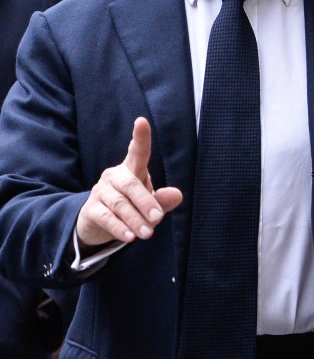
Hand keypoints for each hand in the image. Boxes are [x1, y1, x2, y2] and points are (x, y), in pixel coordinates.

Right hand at [76, 117, 182, 251]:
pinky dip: (119, 227)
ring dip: (134, 219)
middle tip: (158, 219)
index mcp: (132, 170)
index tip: (141, 121)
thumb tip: (177, 195)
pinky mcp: (91, 209)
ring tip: (147, 233)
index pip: (137, 152)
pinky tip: (129, 237)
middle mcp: (114, 177)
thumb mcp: (150, 204)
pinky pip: (106, 217)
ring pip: (119, 204)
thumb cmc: (132, 206)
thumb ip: (162, 200)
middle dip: (146, 203)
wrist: (99, 223)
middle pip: (131, 186)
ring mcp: (101, 192)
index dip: (140, 137)